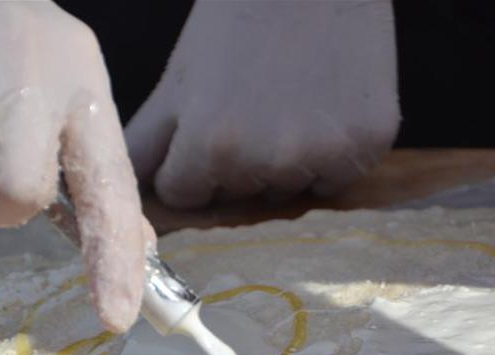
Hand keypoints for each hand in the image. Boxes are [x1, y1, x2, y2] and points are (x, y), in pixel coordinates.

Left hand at [125, 0, 399, 208]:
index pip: (185, 194)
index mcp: (209, 146)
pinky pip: (336, 181)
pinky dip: (331, 155)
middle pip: (238, 195)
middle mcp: (267, 163)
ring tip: (291, 101)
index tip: (206, 127)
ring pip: (288, 191)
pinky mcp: (368, 147)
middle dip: (237, 164)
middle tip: (254, 104)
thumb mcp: (179, 78)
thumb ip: (145, 143)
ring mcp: (322, 157)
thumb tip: (126, 196)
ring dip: (284, 162)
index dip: (190, 162)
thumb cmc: (237, 18)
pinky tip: (327, 108)